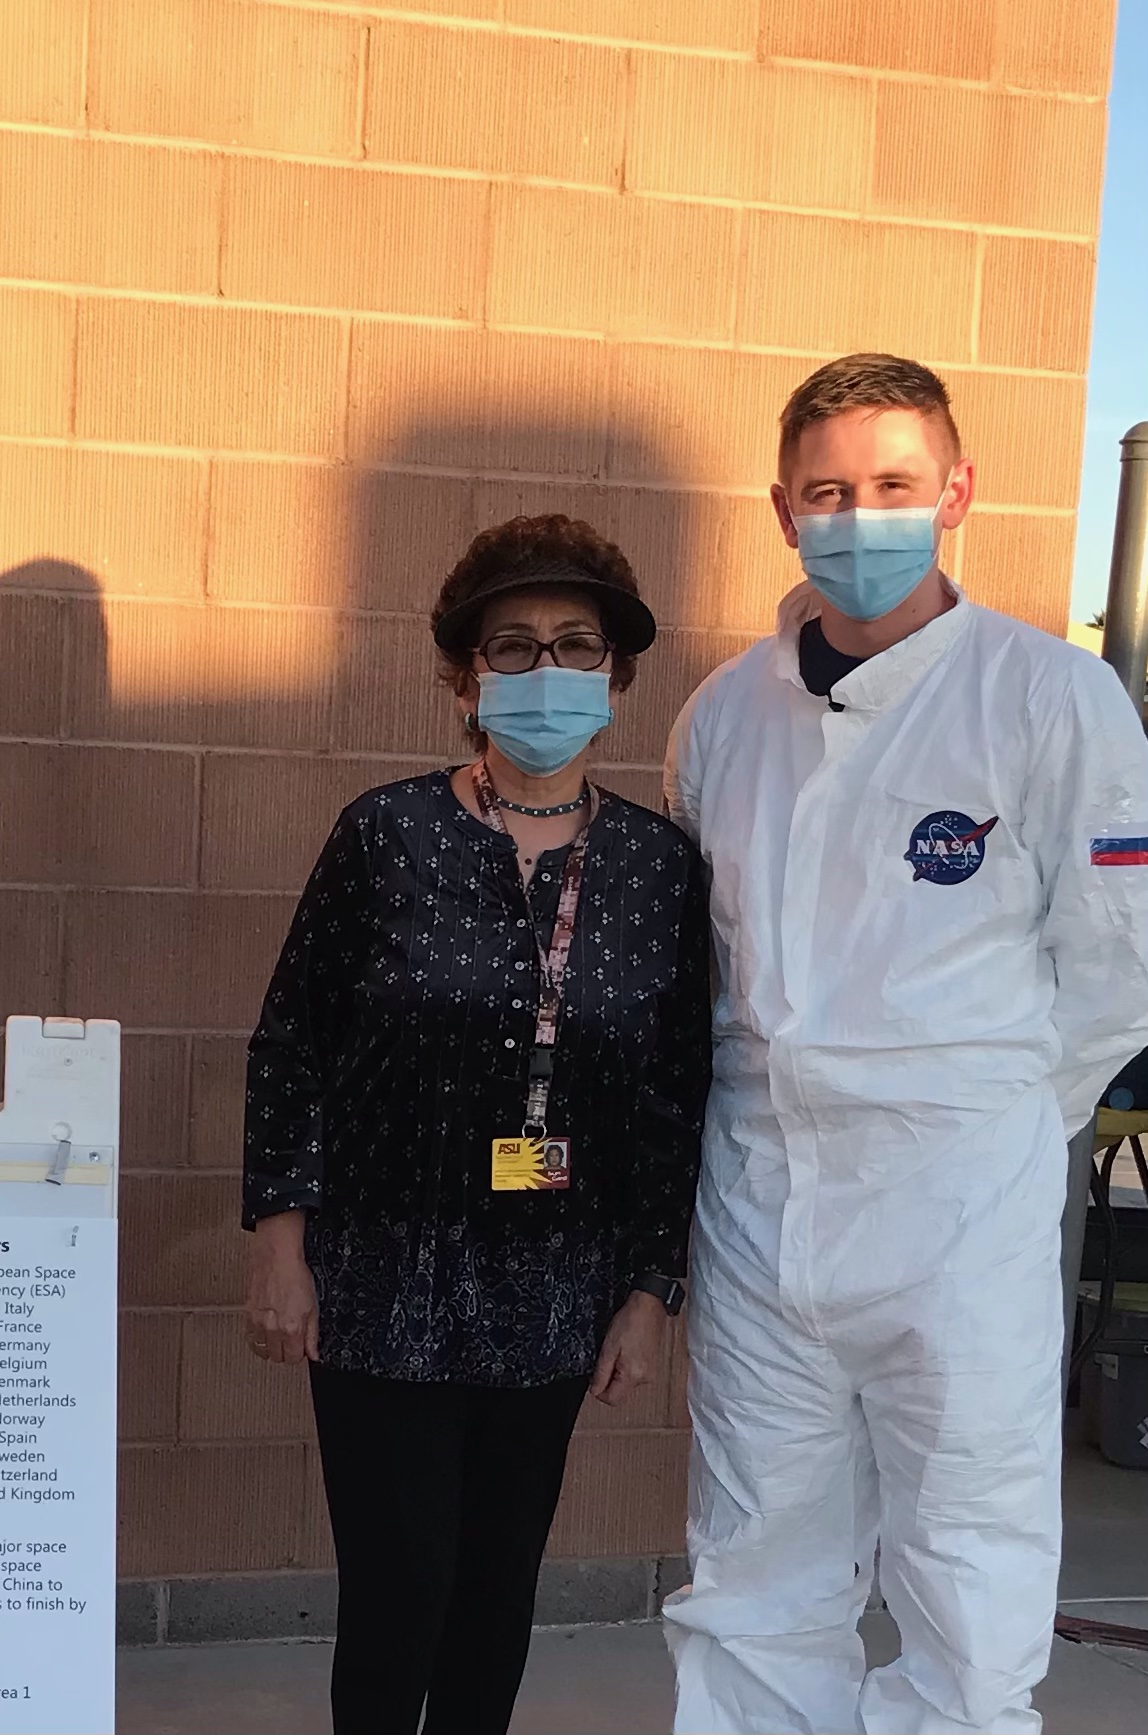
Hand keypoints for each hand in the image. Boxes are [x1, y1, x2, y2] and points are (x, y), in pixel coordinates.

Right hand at [245, 1212, 318, 1364]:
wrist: (276, 1257)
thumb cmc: (295, 1275)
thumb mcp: (314, 1306)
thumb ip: (313, 1334)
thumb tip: (314, 1353)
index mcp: (292, 1327)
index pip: (294, 1359)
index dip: (301, 1354)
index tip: (302, 1347)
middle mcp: (273, 1329)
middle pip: (278, 1358)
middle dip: (287, 1352)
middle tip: (292, 1340)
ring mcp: (258, 1323)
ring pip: (263, 1352)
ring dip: (272, 1348)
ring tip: (279, 1336)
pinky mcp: (247, 1316)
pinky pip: (250, 1340)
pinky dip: (258, 1341)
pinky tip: (265, 1333)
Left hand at [589, 1291, 664, 1406]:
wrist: (648, 1307)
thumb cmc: (630, 1322)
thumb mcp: (608, 1348)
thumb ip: (600, 1373)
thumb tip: (595, 1391)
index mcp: (633, 1376)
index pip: (612, 1400)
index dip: (598, 1390)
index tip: (594, 1375)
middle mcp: (644, 1379)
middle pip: (619, 1391)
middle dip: (608, 1378)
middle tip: (608, 1356)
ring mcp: (650, 1372)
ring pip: (625, 1382)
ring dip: (617, 1371)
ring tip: (619, 1349)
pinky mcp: (652, 1365)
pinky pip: (633, 1374)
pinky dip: (626, 1366)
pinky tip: (627, 1349)